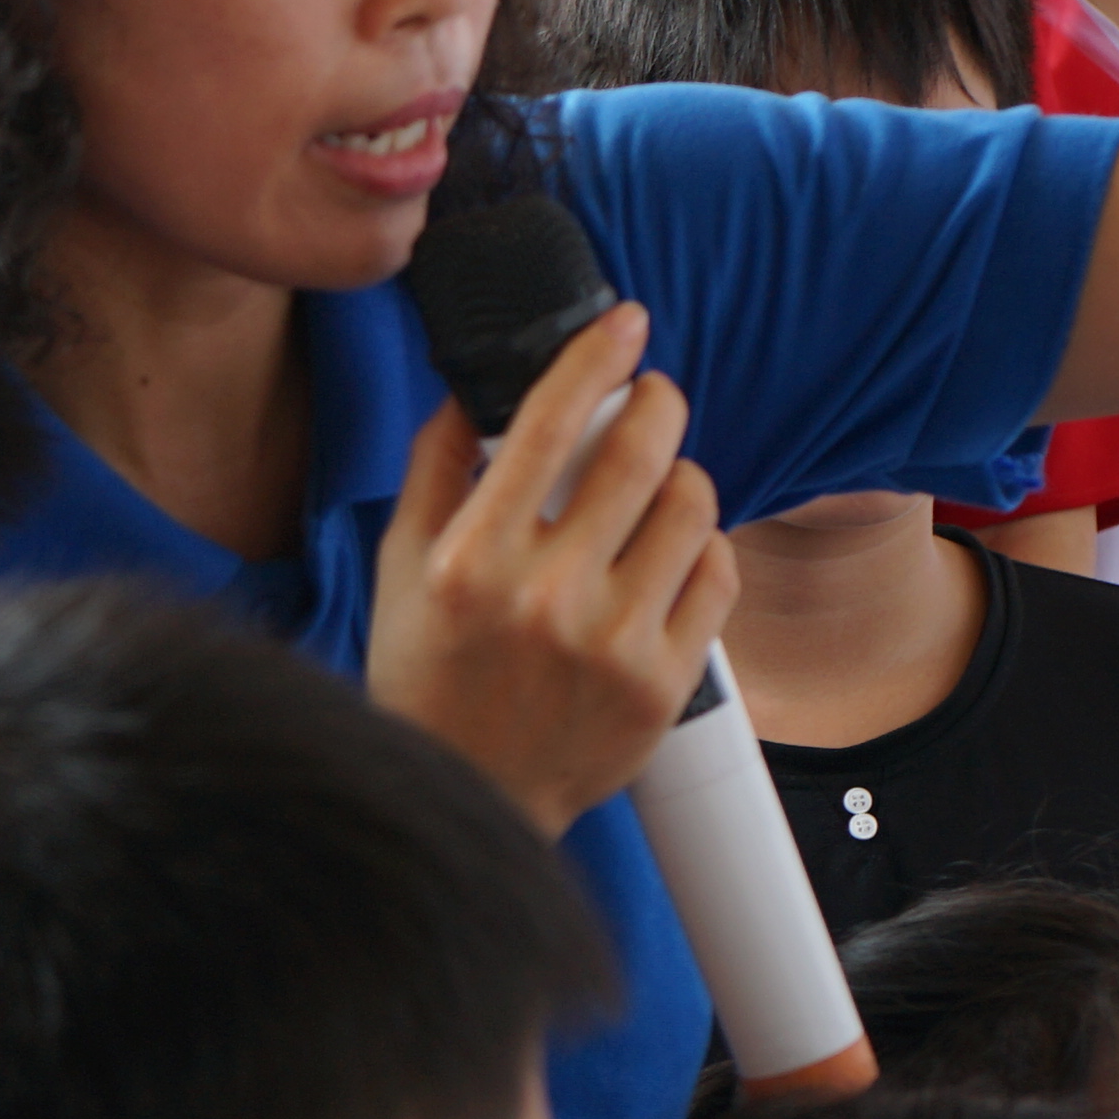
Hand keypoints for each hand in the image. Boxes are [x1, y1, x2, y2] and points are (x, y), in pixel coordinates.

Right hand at [367, 301, 736, 835]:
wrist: (470, 795)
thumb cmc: (428, 675)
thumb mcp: (401, 567)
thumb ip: (436, 470)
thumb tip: (479, 387)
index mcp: (473, 559)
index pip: (547, 425)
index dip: (596, 356)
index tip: (625, 322)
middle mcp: (546, 597)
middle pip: (641, 452)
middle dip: (658, 401)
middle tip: (653, 396)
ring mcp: (613, 644)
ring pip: (692, 506)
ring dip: (683, 475)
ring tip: (659, 486)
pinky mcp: (664, 683)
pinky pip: (717, 574)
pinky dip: (702, 548)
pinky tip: (671, 555)